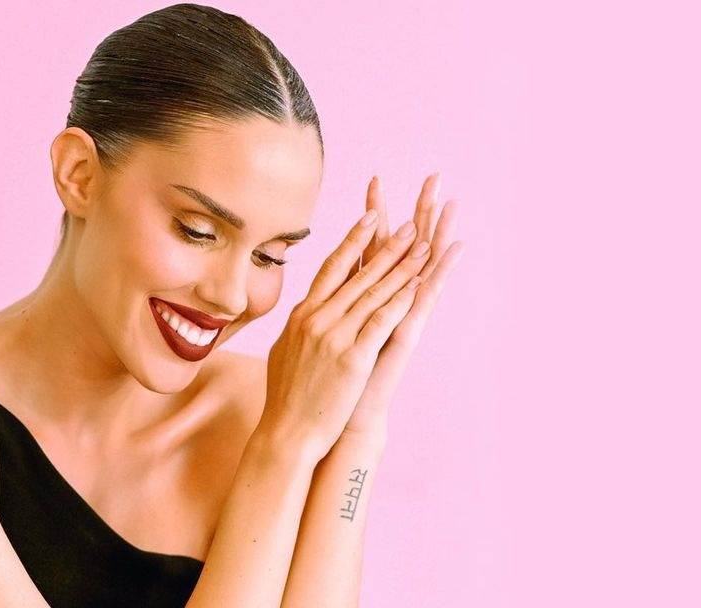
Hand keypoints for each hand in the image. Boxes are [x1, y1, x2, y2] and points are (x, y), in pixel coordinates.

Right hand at [257, 197, 431, 462]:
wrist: (286, 432)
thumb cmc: (285, 397)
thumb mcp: (285, 351)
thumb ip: (298, 326)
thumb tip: (302, 311)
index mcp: (301, 314)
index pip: (331, 267)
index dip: (353, 240)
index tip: (371, 216)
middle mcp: (316, 318)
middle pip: (358, 274)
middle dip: (387, 247)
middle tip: (409, 224)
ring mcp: (334, 336)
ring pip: (374, 293)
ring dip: (401, 267)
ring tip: (423, 245)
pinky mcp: (352, 358)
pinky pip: (381, 322)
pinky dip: (400, 301)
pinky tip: (418, 284)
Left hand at [339, 173, 465, 448]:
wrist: (342, 421)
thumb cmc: (329, 384)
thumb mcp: (318, 336)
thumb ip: (319, 310)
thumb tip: (309, 292)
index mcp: (361, 300)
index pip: (370, 246)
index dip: (373, 215)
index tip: (375, 181)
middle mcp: (385, 303)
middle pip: (402, 246)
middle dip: (415, 211)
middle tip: (432, 177)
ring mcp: (400, 316)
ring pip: (421, 264)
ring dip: (437, 233)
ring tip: (451, 201)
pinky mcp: (407, 333)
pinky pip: (425, 295)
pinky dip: (439, 271)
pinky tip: (453, 247)